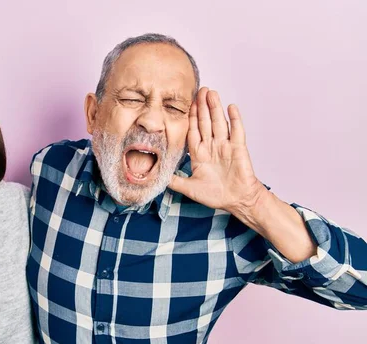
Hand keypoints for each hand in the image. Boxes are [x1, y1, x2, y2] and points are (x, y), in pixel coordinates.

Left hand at [168, 87, 265, 212]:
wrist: (237, 201)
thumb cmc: (216, 196)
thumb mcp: (189, 188)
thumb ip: (174, 181)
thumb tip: (157, 177)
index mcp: (200, 154)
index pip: (193, 131)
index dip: (190, 117)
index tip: (187, 104)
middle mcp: (212, 147)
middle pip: (205, 122)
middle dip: (202, 106)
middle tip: (199, 89)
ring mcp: (226, 146)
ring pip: (219, 123)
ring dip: (215, 108)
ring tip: (211, 93)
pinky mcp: (238, 148)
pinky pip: (236, 131)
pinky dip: (234, 119)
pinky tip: (230, 107)